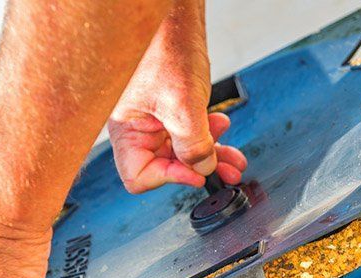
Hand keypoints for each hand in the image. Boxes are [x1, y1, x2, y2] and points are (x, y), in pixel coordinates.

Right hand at [107, 2, 246, 193]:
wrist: (174, 15)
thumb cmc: (165, 48)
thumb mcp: (183, 105)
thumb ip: (194, 145)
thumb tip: (204, 168)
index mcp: (127, 130)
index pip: (140, 177)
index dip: (171, 178)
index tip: (198, 173)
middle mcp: (138, 128)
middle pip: (167, 166)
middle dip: (200, 168)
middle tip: (227, 172)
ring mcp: (155, 119)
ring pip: (184, 151)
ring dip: (211, 155)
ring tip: (233, 158)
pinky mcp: (172, 108)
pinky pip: (190, 132)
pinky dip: (209, 135)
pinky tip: (221, 126)